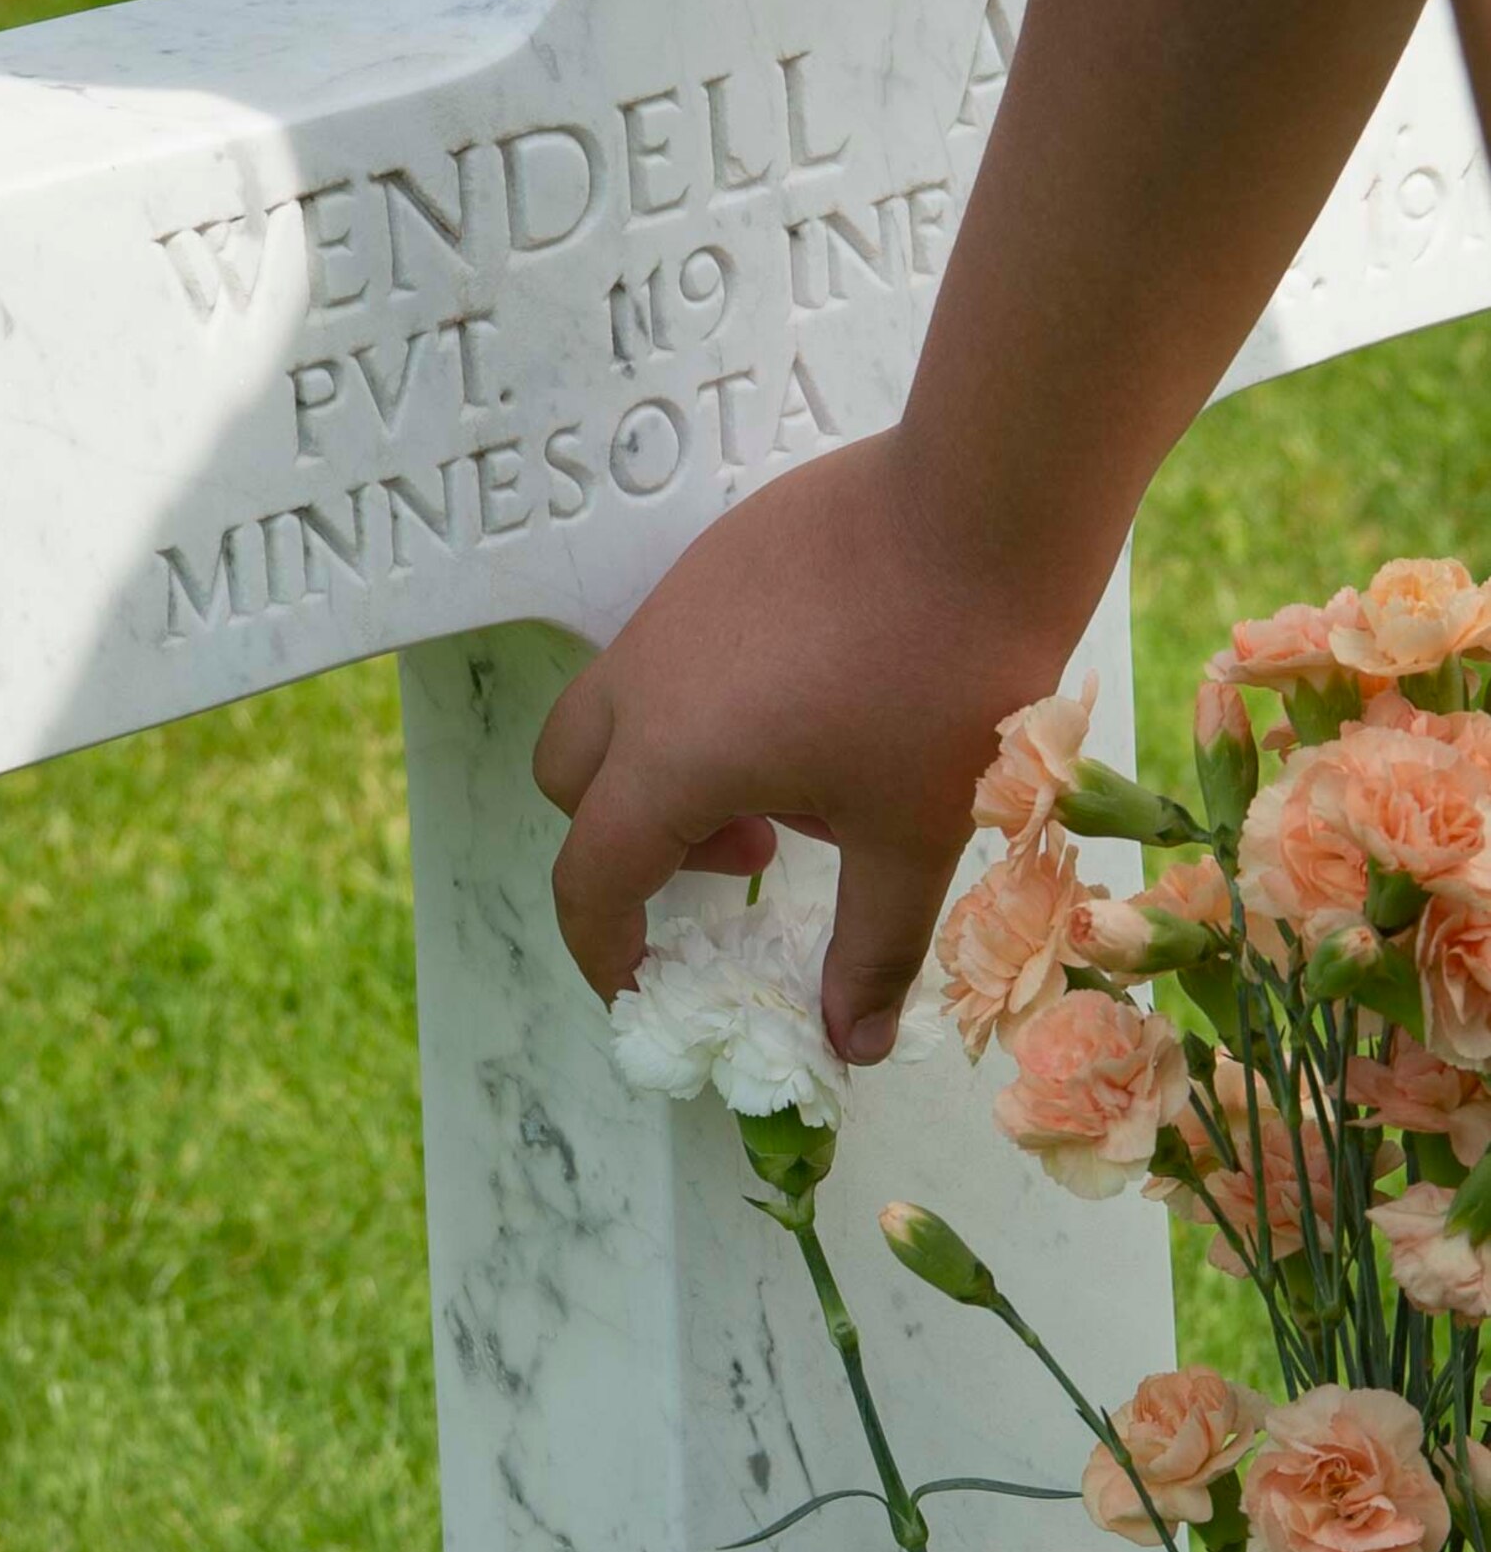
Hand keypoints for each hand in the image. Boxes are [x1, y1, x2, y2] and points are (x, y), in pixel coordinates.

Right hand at [533, 425, 1080, 1063]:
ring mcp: (673, 606)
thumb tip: (854, 1049)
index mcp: (670, 759)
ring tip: (802, 778)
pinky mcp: (715, 557)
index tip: (647, 987)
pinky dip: (708, 705)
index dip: (605, 951)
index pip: (589, 879)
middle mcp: (644, 678)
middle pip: (568, 784)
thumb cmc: (945, 679)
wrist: (983, 502)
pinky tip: (822, 697)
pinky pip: (672, 653)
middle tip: (749, 859)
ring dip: (674, 772)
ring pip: (620, 713)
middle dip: (627, 846)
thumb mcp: (912, 835)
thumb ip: (871, 949)